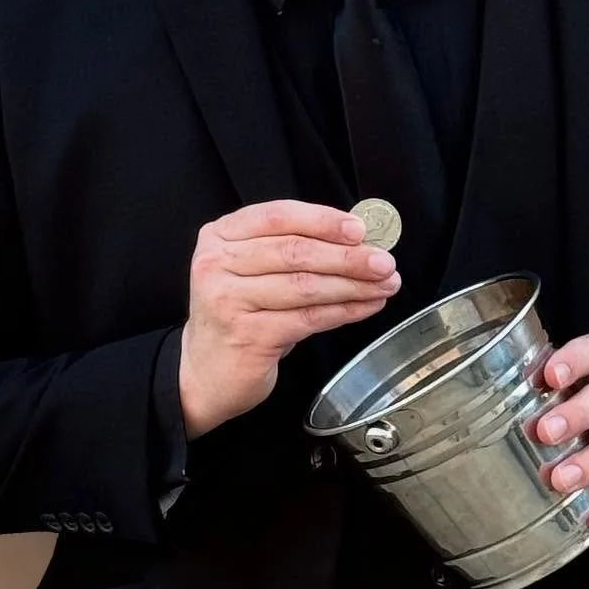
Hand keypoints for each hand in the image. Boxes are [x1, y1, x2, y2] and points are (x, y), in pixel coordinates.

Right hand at [178, 200, 401, 437]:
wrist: (204, 372)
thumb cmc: (239, 316)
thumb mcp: (251, 271)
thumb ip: (290, 249)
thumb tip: (356, 240)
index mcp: (219, 236)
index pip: (278, 215)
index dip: (323, 220)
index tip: (360, 230)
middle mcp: (217, 263)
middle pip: (295, 251)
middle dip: (348, 256)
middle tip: (384, 261)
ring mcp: (229, 300)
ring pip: (305, 285)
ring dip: (353, 284)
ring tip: (384, 285)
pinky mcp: (247, 335)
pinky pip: (308, 318)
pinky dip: (344, 311)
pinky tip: (365, 307)